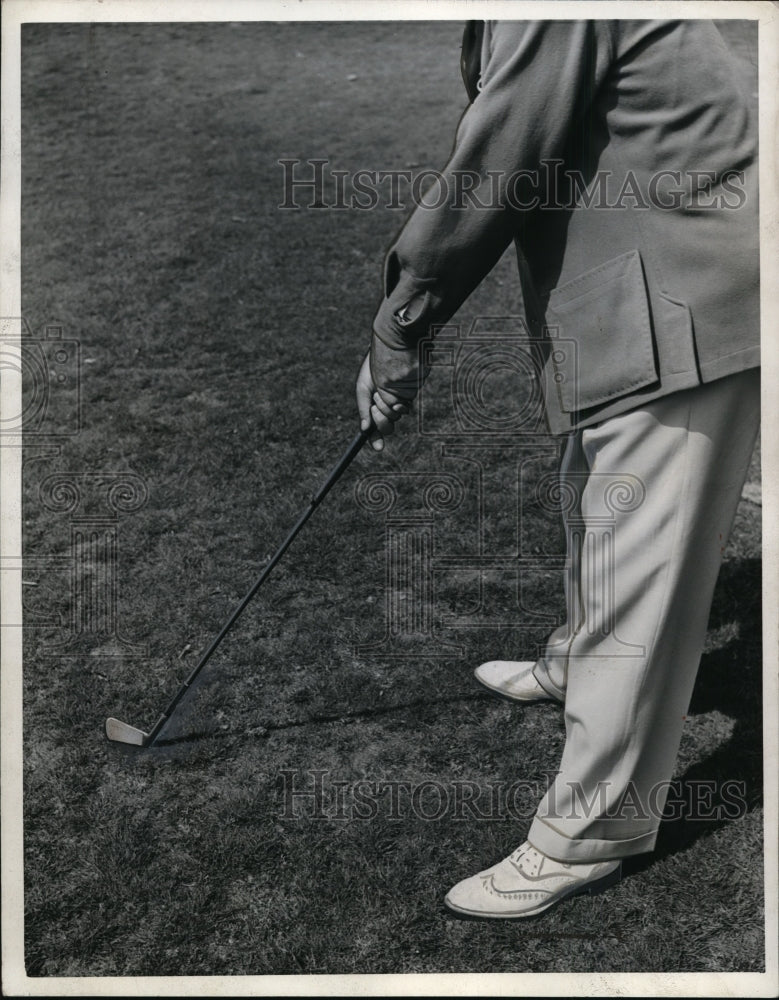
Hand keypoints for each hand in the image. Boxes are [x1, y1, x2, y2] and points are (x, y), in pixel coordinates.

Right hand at [356, 336, 422, 450]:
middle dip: (380, 421)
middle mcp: (387, 404)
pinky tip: (395, 396)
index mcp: (373, 402)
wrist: (392, 350)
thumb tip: (364, 430)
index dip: (375, 438)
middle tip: (375, 407)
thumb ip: (363, 409)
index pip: (374, 426)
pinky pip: (403, 409)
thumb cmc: (374, 366)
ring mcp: (399, 400)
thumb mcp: (363, 387)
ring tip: (381, 393)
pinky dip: (397, 406)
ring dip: (385, 410)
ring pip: (394, 419)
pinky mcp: (410, 395)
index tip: (379, 448)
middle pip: (385, 426)